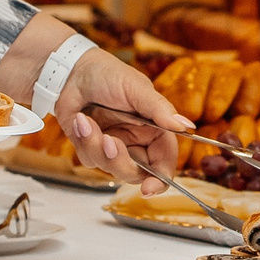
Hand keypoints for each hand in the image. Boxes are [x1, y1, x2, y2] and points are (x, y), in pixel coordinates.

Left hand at [54, 47, 190, 195]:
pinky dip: (83, 140)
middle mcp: (137, 142)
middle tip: (108, 142)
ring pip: (110, 168)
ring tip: (86, 121)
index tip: (149, 188)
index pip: (164, 162)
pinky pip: (90, 159)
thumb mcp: (137, 89)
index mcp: (155, 130)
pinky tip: (80, 120)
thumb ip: (160, 110)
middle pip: (137, 173)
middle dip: (120, 161)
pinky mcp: (92, 148)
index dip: (160, 180)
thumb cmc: (108, 74)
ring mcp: (114, 146)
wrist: (71, 71)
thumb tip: (187, 126)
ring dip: (96, 146)